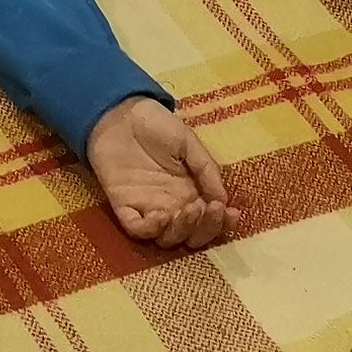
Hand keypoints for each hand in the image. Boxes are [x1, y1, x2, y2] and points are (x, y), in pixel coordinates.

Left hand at [85, 97, 237, 249]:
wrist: (120, 112)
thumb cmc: (156, 125)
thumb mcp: (188, 142)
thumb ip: (206, 169)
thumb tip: (223, 201)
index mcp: (190, 193)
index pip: (209, 221)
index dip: (222, 223)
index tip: (231, 213)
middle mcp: (171, 207)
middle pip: (191, 236)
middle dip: (205, 229)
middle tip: (208, 209)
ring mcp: (147, 209)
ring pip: (167, 239)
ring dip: (182, 231)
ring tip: (189, 209)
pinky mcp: (124, 207)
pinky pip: (138, 229)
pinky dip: (151, 230)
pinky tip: (162, 216)